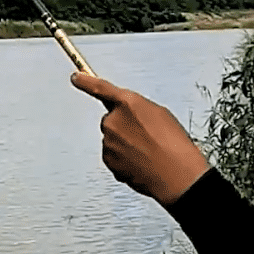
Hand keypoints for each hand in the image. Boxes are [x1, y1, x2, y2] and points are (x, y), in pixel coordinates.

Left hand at [70, 72, 210, 205]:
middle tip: (145, 138)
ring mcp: (108, 140)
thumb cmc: (174, 145)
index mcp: (128, 103)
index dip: (86, 81)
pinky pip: (112, 155)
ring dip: (125, 144)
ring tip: (147, 152)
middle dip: (124, 127)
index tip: (76, 78)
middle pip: (111, 120)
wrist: (176, 175)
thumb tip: (129, 114)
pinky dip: (123, 159)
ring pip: (112, 139)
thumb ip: (137, 109)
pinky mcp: (107, 158)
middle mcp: (113, 120)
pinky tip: (141, 162)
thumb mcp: (160, 114)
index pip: (100, 88)